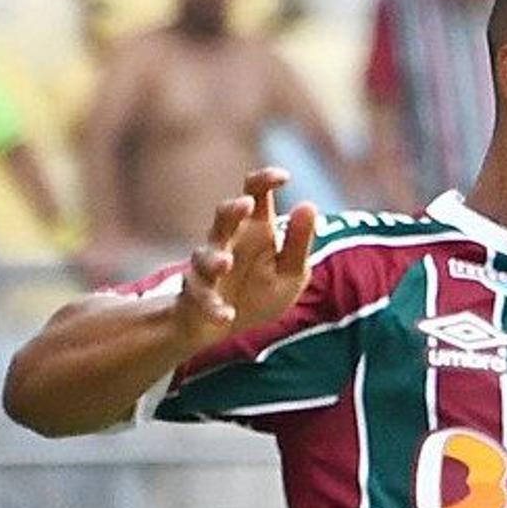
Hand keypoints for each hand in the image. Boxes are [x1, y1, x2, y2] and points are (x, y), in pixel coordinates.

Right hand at [163, 167, 316, 355]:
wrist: (227, 330)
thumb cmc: (260, 293)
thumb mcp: (291, 273)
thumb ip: (299, 243)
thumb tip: (308, 205)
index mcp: (255, 229)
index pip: (254, 193)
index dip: (265, 180)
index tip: (283, 177)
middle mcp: (228, 241)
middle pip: (224, 217)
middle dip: (232, 211)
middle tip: (245, 206)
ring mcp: (209, 268)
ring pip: (205, 256)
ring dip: (215, 259)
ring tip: (226, 262)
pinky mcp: (198, 295)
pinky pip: (202, 298)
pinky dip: (213, 306)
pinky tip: (227, 315)